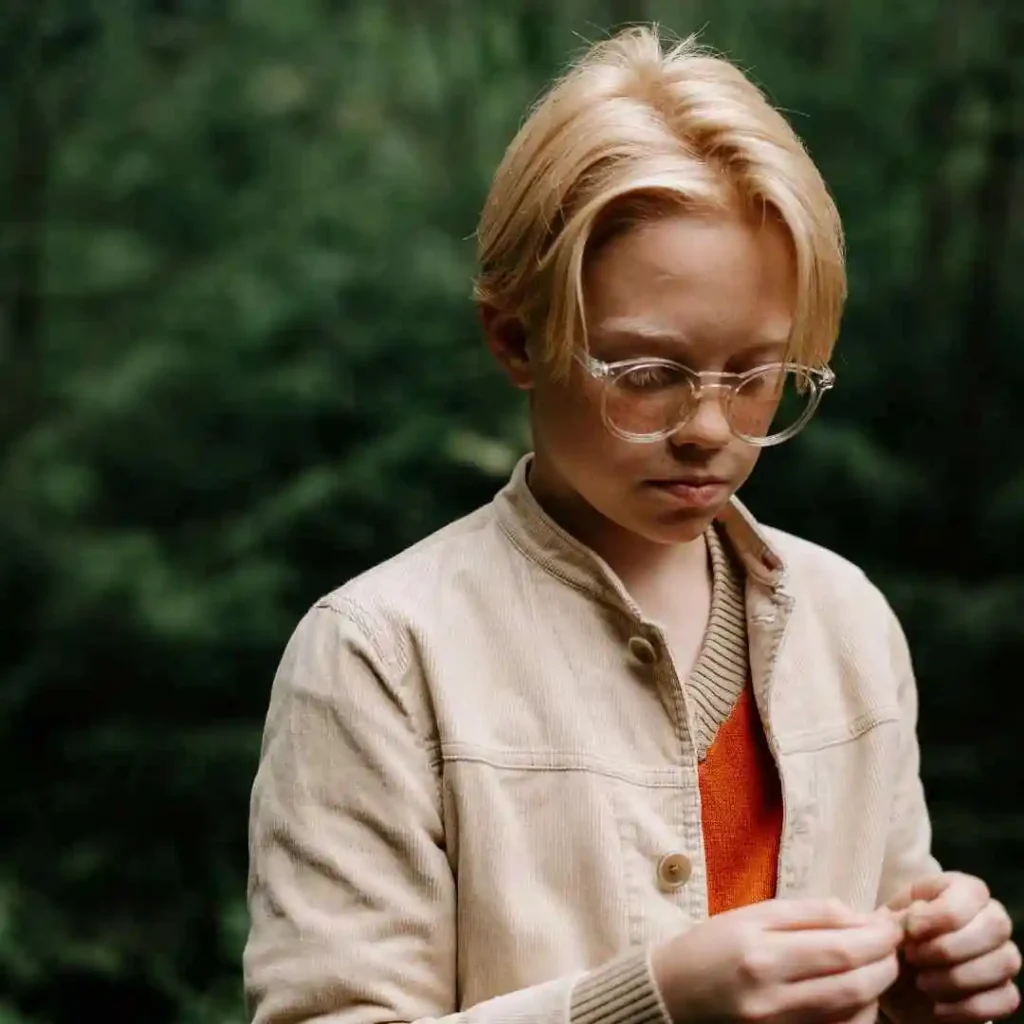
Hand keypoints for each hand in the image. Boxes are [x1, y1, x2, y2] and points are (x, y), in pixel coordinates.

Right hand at [650, 897, 901, 1023]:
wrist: (672, 994)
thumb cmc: (711, 947)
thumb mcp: (752, 916)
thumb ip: (807, 914)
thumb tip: (858, 917)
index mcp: (761, 955)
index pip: (838, 948)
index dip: (876, 938)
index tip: (891, 925)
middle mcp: (772, 998)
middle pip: (853, 985)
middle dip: (885, 964)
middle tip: (892, 946)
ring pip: (852, 1015)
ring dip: (876, 990)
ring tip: (875, 966)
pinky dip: (858, 1014)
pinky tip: (856, 994)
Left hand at [886, 872, 1020, 1021]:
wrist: (894, 980)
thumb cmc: (892, 939)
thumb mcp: (885, 923)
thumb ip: (896, 919)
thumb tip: (909, 924)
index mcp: (959, 889)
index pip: (970, 893)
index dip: (941, 914)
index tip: (910, 930)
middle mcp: (989, 917)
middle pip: (996, 925)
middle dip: (949, 947)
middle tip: (914, 958)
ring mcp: (1002, 955)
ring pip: (1005, 962)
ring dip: (957, 978)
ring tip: (921, 982)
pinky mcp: (1004, 991)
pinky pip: (1006, 999)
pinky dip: (968, 1007)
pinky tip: (938, 1006)